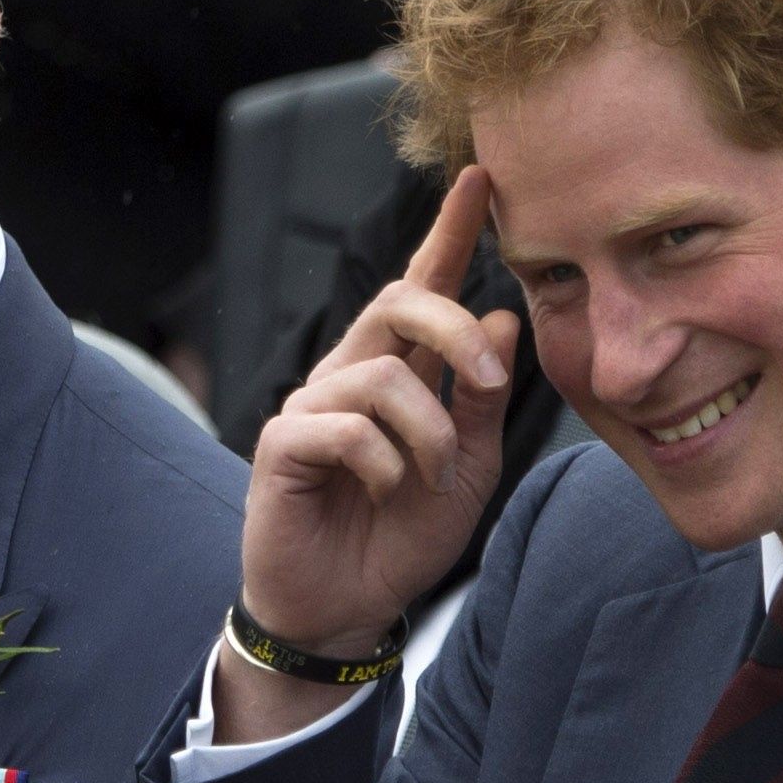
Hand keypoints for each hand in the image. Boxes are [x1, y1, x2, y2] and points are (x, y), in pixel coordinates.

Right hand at [218, 168, 519, 738]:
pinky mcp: (282, 444)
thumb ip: (482, 400)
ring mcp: (311, 405)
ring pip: (382, 375)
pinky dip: (383, 465)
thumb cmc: (402, 534)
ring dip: (429, 432)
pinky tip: (384, 493)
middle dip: (454, 329)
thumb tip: (501, 317)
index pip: (422, 286)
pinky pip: (344, 428)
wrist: (347, 605)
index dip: (449, 232)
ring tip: (431, 480)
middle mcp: (349, 373)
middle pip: (398, 301)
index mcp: (396, 369)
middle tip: (491, 380)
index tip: (481, 178)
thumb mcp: (470, 468)